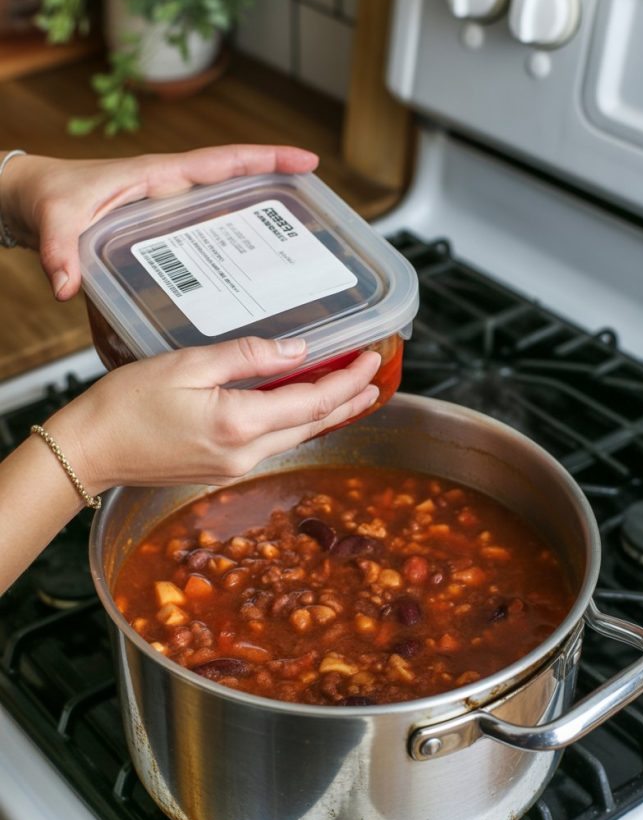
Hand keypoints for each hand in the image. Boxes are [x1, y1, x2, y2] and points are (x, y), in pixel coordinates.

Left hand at [0, 144, 317, 299]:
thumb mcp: (53, 217)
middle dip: (275, 190)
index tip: (306, 162)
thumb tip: (67, 287)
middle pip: (235, 184)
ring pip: (221, 210)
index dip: (266, 159)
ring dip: (254, 222)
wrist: (22, 199)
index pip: (222, 162)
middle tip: (314, 212)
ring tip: (291, 247)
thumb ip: (60, 249)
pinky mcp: (156, 230)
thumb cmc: (42, 195)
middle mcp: (168, 190)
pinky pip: (201, 233)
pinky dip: (225, 245)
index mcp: (157, 176)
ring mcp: (165, 209)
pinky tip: (240, 273)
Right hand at [45, 337, 380, 493]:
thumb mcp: (187, 365)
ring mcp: (234, 467)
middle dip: (349, 400)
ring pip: (296, 438)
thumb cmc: (125, 405)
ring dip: (327, 414)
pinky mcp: (222, 469)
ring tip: (354, 394)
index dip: (348, 381)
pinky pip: (273, 444)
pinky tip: (305, 411)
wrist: (89, 450)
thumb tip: (298, 351)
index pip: (312, 403)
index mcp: (237, 424)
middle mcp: (243, 453)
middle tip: (376, 378)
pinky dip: (298, 424)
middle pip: (313, 425)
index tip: (371, 360)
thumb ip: (248, 357)